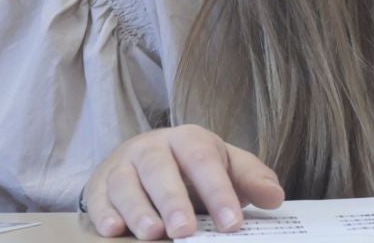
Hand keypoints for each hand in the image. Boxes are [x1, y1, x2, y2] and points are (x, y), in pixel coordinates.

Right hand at [83, 125, 284, 239]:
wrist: (142, 156)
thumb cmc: (190, 166)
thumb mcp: (224, 164)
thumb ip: (250, 179)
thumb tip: (275, 198)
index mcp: (189, 140)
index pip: (204, 162)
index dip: (219, 192)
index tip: (232, 224)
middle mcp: (153, 148)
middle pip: (160, 170)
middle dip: (173, 201)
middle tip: (185, 232)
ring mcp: (123, 166)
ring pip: (126, 184)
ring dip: (138, 210)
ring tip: (152, 234)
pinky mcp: (100, 186)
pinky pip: (98, 198)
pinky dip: (104, 214)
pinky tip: (113, 230)